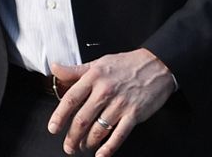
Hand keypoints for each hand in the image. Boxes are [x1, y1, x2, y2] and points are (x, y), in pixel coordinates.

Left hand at [48, 48, 175, 155]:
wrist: (158, 64)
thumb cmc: (128, 64)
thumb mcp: (99, 63)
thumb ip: (76, 70)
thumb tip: (55, 68)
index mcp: (94, 77)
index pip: (71, 99)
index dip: (59, 116)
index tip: (53, 128)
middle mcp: (105, 91)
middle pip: (82, 119)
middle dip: (72, 137)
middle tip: (69, 146)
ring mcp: (120, 104)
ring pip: (98, 130)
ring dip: (88, 143)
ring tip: (84, 146)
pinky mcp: (134, 114)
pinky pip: (119, 135)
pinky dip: (108, 148)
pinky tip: (101, 154)